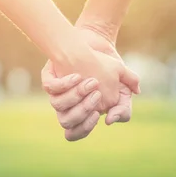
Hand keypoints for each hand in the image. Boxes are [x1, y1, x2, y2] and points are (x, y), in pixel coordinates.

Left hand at [41, 25, 139, 140]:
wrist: (96, 43)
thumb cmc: (109, 67)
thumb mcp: (122, 83)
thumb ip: (125, 103)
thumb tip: (112, 119)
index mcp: (82, 112)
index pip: (76, 132)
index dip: (86, 127)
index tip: (102, 114)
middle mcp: (67, 105)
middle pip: (66, 122)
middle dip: (83, 111)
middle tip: (97, 94)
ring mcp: (58, 91)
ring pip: (58, 105)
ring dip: (75, 96)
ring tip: (92, 82)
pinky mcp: (50, 76)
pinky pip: (50, 87)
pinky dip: (63, 84)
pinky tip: (77, 76)